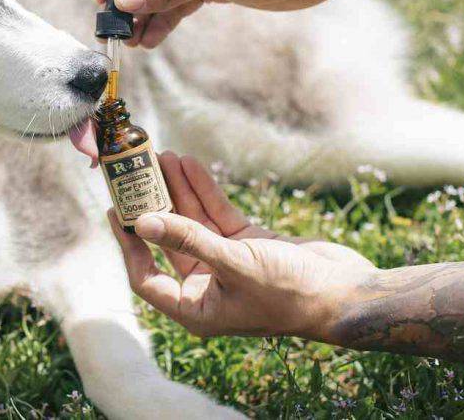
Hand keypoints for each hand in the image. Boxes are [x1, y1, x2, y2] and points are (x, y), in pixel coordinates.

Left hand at [110, 152, 375, 338]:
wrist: (347, 292)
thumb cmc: (291, 292)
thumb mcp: (234, 264)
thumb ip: (188, 240)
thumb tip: (143, 222)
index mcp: (196, 308)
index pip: (146, 277)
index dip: (129, 244)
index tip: (116, 211)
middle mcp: (206, 287)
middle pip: (167, 241)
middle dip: (153, 206)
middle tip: (135, 173)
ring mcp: (226, 264)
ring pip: (192, 222)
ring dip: (178, 191)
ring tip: (163, 156)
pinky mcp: (247, 244)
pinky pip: (217, 214)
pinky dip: (204, 191)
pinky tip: (190, 165)